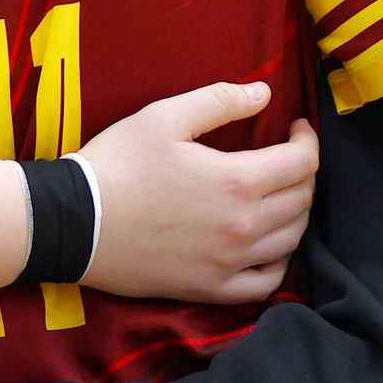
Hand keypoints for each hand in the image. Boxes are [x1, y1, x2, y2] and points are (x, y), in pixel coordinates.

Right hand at [75, 83, 317, 303]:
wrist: (74, 222)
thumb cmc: (118, 164)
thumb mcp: (164, 117)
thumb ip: (220, 101)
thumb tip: (264, 94)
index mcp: (239, 181)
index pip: (303, 163)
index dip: (308, 140)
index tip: (296, 129)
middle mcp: (244, 226)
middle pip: (302, 201)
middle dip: (303, 173)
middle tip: (286, 158)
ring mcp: (229, 262)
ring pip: (291, 241)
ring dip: (295, 214)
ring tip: (280, 196)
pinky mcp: (210, 288)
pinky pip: (265, 282)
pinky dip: (278, 262)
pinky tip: (268, 246)